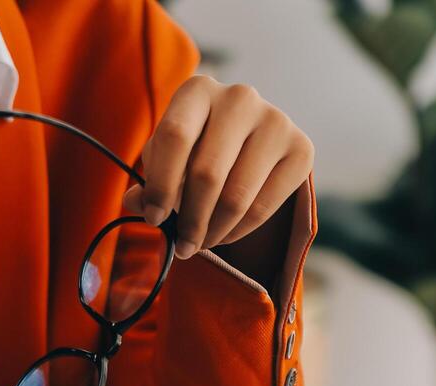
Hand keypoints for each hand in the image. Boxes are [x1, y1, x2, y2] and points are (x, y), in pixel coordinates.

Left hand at [122, 76, 312, 260]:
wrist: (251, 141)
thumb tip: (134, 202)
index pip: (175, 137)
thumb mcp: (169, 157)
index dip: (160, 185)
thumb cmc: (198, 147)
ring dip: (212, 231)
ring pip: (236, 196)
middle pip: (207, 173)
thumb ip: (150, 179)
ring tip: (200, 242)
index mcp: (198, 89)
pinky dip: (238, 231)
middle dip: (189, 219)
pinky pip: (263, 207)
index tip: (154, 219)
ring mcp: (276, 121)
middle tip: (182, 246)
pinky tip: (225, 234)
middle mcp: (240, 97)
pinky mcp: (301, 149)